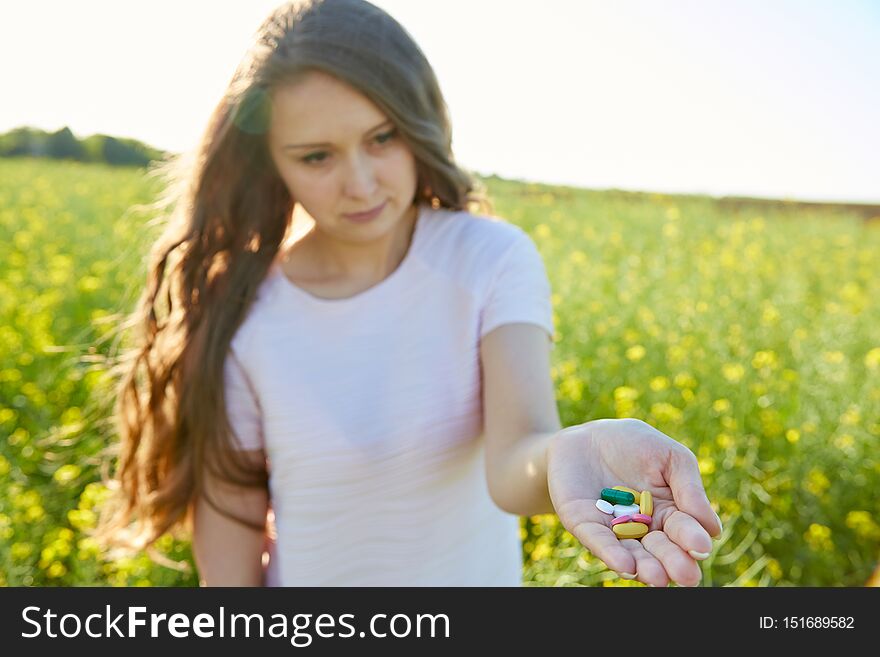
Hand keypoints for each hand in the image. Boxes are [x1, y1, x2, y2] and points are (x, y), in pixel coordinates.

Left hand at [546, 418, 722, 586]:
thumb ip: (689, 489)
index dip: (692, 539)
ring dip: (645, 567)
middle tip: (686, 575)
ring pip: (632, 553)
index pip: (683, 530)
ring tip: (657, 578)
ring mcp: (612, 530)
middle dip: (672, 561)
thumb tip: (714, 530)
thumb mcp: (670, 457)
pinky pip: (598, 541)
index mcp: (668, 513)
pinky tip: (625, 565)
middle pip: (660, 549)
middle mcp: (642, 529)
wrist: (585, 436)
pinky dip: (611, 553)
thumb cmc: (634, 445)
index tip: (701, 547)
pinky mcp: (584, 525)